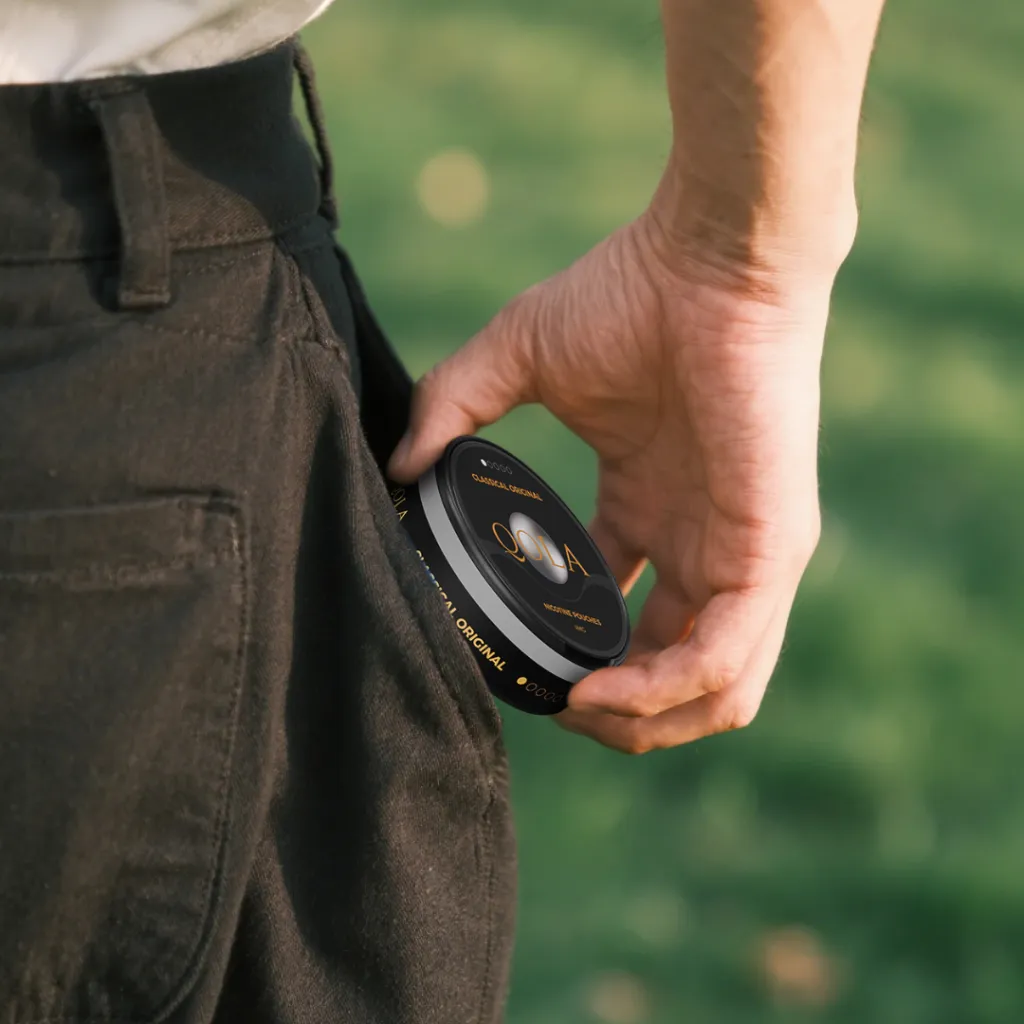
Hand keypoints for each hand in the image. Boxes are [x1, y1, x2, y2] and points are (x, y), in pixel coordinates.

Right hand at [387, 210, 833, 752]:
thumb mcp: (518, 358)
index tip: (523, 666)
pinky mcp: (769, 551)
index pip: (623, 619)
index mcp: (653, 512)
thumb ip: (453, 408)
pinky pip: (723, 660)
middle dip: (611, 713)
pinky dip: (659, 694)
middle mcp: (702, 546)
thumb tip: (396, 466)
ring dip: (640, 723)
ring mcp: (741, 555)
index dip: (575, 658)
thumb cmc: (630, 293)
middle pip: (670, 675)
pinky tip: (597, 692)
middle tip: (549, 703)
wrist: (712, 254)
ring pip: (712, 693)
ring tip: (572, 709)